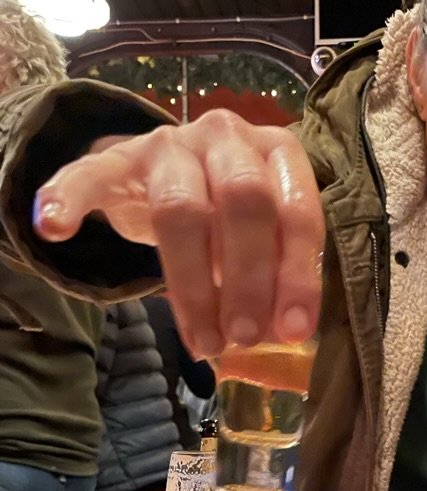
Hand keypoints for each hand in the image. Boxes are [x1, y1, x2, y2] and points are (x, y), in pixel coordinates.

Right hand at [32, 111, 325, 358]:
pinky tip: (55, 229)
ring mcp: (169, 144)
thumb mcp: (265, 240)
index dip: (297, 275)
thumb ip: (279, 278)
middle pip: (243, 201)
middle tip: (245, 337)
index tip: (294, 331)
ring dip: (194, 285)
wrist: (165, 174)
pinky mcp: (116, 159)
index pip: (296, 210)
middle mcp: (227, 137)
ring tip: (204, 343)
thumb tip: (288, 336)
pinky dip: (69, 199)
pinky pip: (89, 174)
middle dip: (249, 278)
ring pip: (181, 208)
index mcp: (276, 152)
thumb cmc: (229, 217)